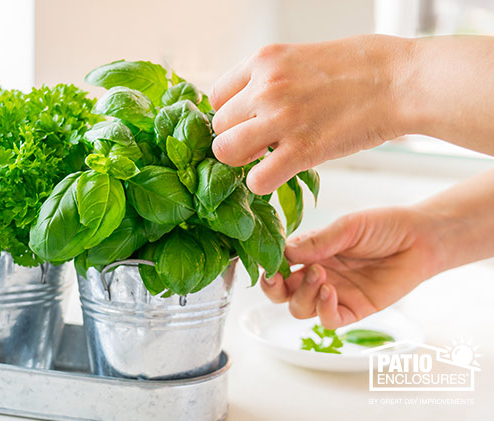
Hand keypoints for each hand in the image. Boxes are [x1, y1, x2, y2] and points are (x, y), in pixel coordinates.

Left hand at [209, 35, 412, 194]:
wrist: (401, 81)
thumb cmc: (361, 67)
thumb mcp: (302, 56)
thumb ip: (271, 78)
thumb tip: (250, 103)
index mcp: (264, 60)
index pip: (216, 97)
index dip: (230, 115)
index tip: (248, 122)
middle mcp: (265, 88)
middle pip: (218, 127)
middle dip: (235, 138)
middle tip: (261, 144)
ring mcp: (281, 119)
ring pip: (225, 152)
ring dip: (242, 161)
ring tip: (266, 158)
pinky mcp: (302, 150)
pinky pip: (256, 179)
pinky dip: (262, 183)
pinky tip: (279, 174)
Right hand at [260, 206, 444, 328]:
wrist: (421, 239)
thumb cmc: (383, 227)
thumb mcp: (347, 227)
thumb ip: (317, 241)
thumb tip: (284, 252)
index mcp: (310, 253)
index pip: (277, 264)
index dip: (268, 266)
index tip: (267, 261)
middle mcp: (317, 275)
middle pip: (281, 293)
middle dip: (273, 288)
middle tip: (278, 276)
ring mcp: (334, 294)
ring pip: (300, 309)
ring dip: (302, 294)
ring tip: (320, 275)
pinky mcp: (354, 310)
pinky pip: (328, 320)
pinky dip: (323, 310)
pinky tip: (330, 292)